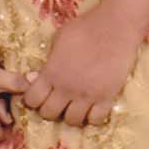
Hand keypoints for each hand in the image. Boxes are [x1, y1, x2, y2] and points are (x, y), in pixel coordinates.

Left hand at [22, 5, 139, 126]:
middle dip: (50, 109)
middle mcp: (66, 88)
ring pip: (72, 121)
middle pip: (49, 114)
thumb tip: (36, 77)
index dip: (32, 99)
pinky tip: (93, 107)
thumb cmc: (85, 27)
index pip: (32, 100)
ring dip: (71, 115)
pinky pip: (96, 120)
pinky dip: (92, 116)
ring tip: (75, 105)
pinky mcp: (107, 97)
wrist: (116, 27)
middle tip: (57, 101)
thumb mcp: (59, 39)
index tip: (39, 95)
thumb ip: (48, 61)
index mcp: (52, 73)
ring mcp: (87, 95)